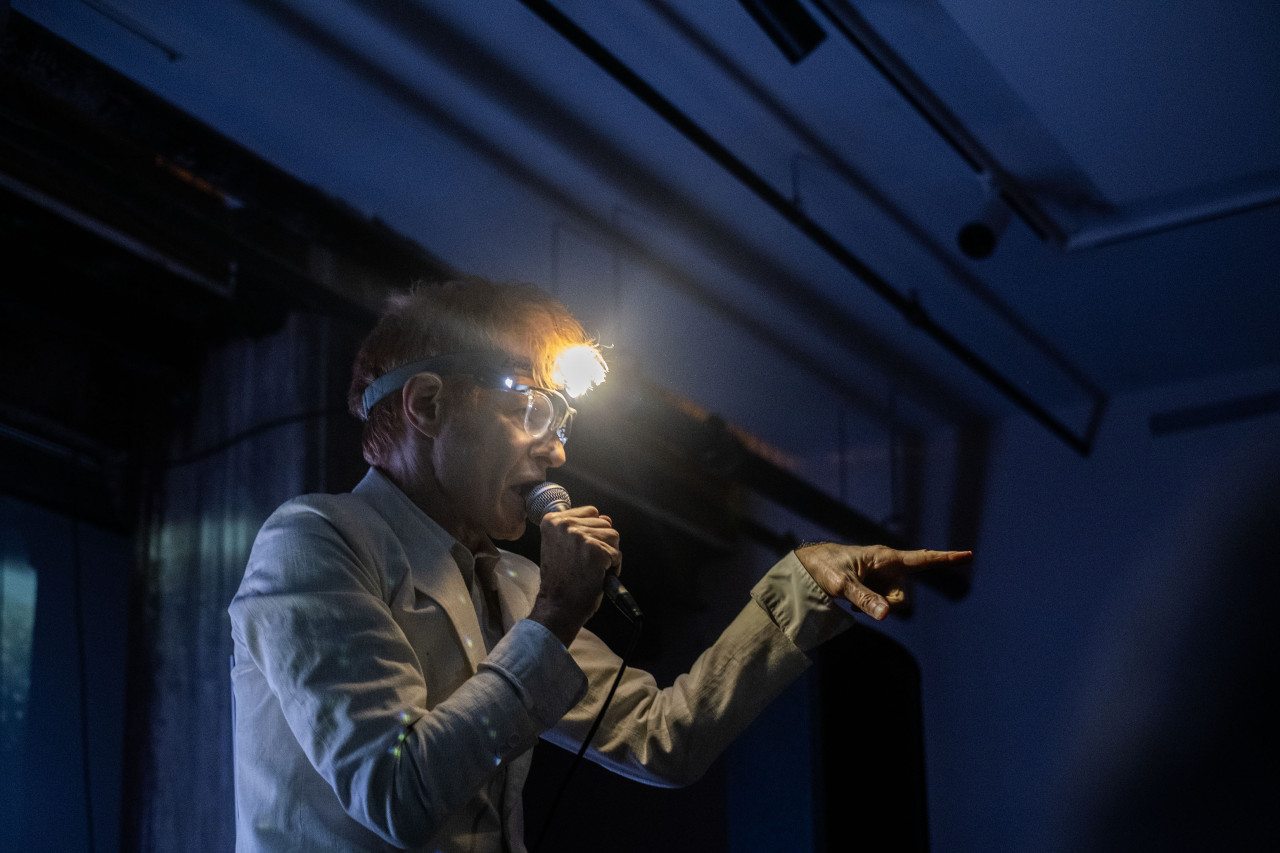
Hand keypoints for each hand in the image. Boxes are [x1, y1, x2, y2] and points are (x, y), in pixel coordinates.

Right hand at [529, 506, 621, 644]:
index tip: (580, 551)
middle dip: (601, 544)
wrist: (557, 606)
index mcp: (553, 520)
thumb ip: (580, 528)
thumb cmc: (560, 581)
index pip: (590, 511)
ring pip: (613, 536)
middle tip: (585, 564)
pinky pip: (617, 554)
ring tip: (591, 570)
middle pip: (603, 523)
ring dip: (608, 555)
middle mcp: (564, 524)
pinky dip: (613, 568)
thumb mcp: (561, 546)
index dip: (590, 533)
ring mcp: (580, 536)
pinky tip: (597, 577)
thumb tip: (606, 518)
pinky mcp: (595, 550)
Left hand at [795, 542, 971, 619]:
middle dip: (888, 605)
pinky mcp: (873, 588)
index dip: (947, 559)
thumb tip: (886, 615)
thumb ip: (865, 599)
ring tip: (850, 597)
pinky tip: (849, 601)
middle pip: (902, 597)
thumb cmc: (826, 568)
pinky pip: (879, 606)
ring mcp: (881, 579)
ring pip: (890, 604)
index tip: (969, 555)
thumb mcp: (844, 584)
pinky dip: (867, 607)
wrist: (807, 568)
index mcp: (886, 558)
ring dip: (873, 607)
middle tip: (861, 601)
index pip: (923, 559)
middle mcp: (887, 568)